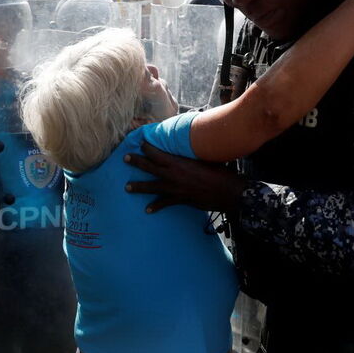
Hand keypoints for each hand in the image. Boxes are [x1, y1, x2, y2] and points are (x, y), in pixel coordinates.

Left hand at [124, 142, 244, 212]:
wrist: (228, 192)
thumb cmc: (220, 172)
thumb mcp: (206, 158)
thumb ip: (195, 153)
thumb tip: (193, 142)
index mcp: (179, 162)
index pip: (158, 153)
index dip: (148, 148)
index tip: (141, 143)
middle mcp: (174, 175)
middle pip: (150, 167)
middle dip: (137, 162)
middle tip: (125, 158)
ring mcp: (175, 188)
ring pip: (152, 187)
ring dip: (139, 187)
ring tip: (127, 187)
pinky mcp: (181, 199)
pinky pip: (165, 203)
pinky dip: (156, 206)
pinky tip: (147, 210)